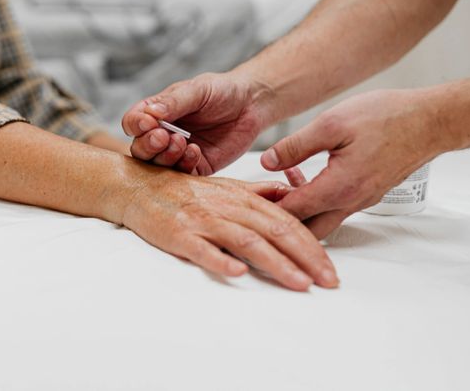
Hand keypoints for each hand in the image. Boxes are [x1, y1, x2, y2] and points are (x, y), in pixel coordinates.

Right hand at [121, 73, 267, 174]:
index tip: (149, 123)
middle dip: (148, 145)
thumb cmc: (222, 91)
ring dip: (166, 156)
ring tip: (182, 142)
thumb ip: (174, 101)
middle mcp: (162, 134)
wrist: (252, 104)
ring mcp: (177, 153)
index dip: (136, 125)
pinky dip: (184, 165)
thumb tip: (151, 113)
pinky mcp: (196, 167)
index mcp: (156, 113)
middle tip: (163, 137)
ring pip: (157, 166)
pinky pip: (182, 174)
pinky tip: (196, 151)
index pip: (133, 122)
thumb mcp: (197, 90)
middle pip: (140, 149)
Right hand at [121, 171, 338, 290]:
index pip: (287, 221)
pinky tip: (238, 273)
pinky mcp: (179, 234)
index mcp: (243, 198)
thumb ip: (260, 194)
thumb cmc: (184, 190)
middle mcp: (228, 207)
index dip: (312, 245)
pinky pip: (202, 248)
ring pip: (247, 241)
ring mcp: (204, 220)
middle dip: (306, 257)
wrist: (139, 186)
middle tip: (327, 281)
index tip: (329, 268)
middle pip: (275, 231)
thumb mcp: (227, 188)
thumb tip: (292, 197)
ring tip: (298, 283)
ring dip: (276, 263)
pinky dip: (221, 260)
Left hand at [262, 89, 441, 237]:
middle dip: (278, 222)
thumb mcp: (332, 123)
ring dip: (297, 210)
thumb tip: (266, 162)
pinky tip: (302, 174)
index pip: (291, 213)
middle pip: (305, 230)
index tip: (243, 200)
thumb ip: (296, 146)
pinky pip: (335, 207)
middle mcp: (351, 202)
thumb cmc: (387, 117)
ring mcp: (362, 201)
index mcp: (338, 188)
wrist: (431, 121)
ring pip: (321, 221)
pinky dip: (314, 199)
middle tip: (256, 203)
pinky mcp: (368, 194)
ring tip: (276, 186)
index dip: (265, 208)